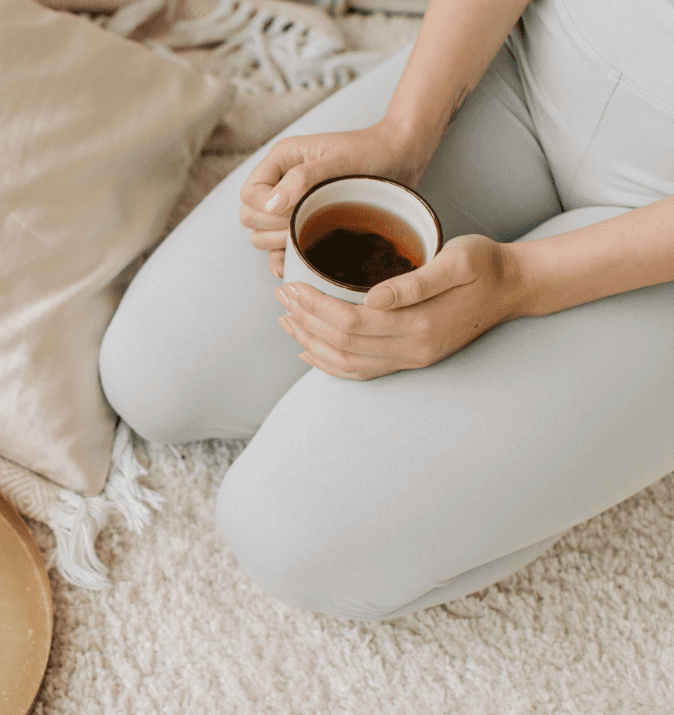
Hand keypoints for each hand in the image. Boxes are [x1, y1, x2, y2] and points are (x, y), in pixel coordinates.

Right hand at [238, 120, 432, 277]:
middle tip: (303, 224)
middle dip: (272, 227)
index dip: (265, 208)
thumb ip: (302, 179)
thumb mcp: (338, 160)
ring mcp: (290, 206)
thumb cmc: (372, 151)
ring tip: (308, 237)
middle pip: (250, 217)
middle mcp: (280, 183)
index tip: (293, 210)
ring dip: (279, 243)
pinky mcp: (302, 225)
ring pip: (260, 235)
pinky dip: (283, 259)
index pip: (249, 194)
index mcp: (280, 161)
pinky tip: (297, 265)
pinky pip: (278, 249)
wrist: (400, 157)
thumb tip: (271, 204)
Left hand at [275, 234, 529, 379]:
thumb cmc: (486, 264)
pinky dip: (329, 363)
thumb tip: (372, 298)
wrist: (516, 287)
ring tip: (286, 318)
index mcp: (420, 324)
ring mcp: (412, 360)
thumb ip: (416, 281)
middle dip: (304, 320)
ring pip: (346, 363)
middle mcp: (413, 350)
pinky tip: (309, 348)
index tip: (291, 285)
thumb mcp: (459, 260)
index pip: (350, 322)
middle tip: (282, 294)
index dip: (314, 306)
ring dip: (310, 342)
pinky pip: (361, 371)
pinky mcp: (411, 360)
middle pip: (341, 344)